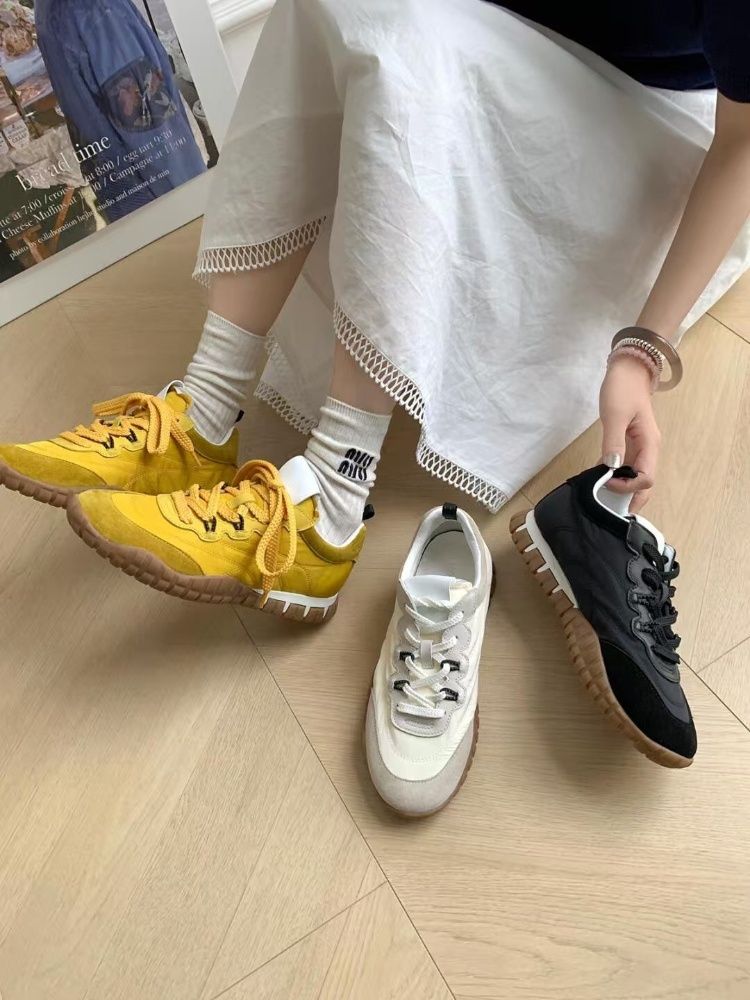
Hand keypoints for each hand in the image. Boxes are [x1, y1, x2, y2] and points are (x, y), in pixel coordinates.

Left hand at [599, 354, 659, 513]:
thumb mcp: (615, 414)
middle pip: (645, 482)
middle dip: (631, 496)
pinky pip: (625, 464)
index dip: (628, 485)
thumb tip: (612, 467)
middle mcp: (648, 448)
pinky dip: (614, 473)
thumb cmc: (623, 389)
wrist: (628, 369)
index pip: (646, 477)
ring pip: (635, 475)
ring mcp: (639, 446)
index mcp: (649, 443)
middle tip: (610, 507)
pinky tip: (598, 476)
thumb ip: (613, 442)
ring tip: (602, 496)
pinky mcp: (628, 442)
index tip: (606, 481)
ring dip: (621, 487)